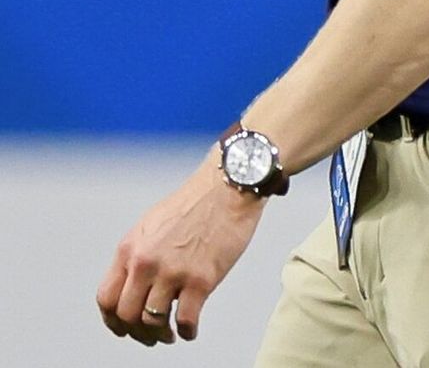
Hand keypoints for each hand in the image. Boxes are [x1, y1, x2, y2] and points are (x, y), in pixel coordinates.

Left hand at [96, 156, 264, 344]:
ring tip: (170, 334)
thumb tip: (134, 284)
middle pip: (127, 315)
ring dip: (160, 334)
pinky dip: (187, 331)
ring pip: (153, 322)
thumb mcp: (151, 225)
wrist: (229, 187)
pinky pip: (186, 319)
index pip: (106, 299)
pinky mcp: (202, 279)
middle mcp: (145, 263)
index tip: (124, 328)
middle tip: (150, 335)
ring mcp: (173, 273)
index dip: (113, 321)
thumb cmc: (196, 202)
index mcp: (129, 249)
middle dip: (137, 331)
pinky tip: (190, 330)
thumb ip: (138, 254)